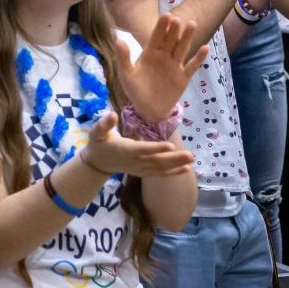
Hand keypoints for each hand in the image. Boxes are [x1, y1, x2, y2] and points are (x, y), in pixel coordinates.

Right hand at [79, 112, 194, 177]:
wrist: (98, 163)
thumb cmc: (98, 144)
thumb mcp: (96, 132)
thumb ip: (104, 124)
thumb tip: (112, 114)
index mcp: (124, 150)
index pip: (142, 149)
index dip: (155, 149)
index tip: (170, 146)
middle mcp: (134, 161)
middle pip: (156, 161)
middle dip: (173, 159)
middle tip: (190, 155)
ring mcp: (140, 168)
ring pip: (160, 168)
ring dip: (177, 165)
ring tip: (191, 159)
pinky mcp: (144, 172)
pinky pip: (160, 173)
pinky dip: (173, 172)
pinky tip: (186, 169)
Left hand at [116, 14, 207, 122]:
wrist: (147, 109)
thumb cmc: (135, 90)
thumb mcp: (126, 74)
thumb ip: (124, 57)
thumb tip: (119, 39)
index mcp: (150, 53)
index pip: (156, 37)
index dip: (161, 27)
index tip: (166, 15)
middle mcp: (164, 56)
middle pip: (170, 40)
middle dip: (174, 30)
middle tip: (178, 19)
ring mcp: (174, 65)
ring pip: (182, 48)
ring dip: (187, 37)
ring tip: (192, 24)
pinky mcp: (183, 77)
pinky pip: (192, 66)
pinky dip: (198, 58)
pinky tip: (205, 48)